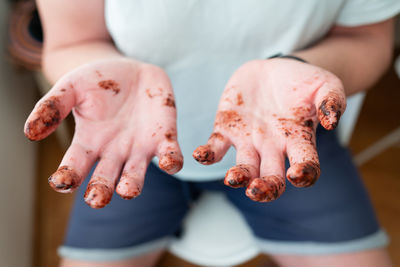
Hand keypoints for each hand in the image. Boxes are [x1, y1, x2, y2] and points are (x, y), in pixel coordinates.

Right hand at [25, 58, 182, 207]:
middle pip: (106, 178)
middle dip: (101, 190)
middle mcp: (114, 151)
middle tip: (97, 198)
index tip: (62, 182)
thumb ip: (53, 106)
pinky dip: (171, 162)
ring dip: (133, 185)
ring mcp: (139, 148)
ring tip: (127, 190)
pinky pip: (169, 156)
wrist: (131, 70)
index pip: (76, 165)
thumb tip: (30, 132)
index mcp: (89, 142)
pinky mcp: (163, 138)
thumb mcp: (72, 87)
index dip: (68, 175)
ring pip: (136, 175)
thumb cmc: (98, 81)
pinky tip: (169, 162)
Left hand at [193, 59, 345, 201]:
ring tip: (233, 178)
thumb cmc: (302, 81)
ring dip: (239, 177)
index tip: (297, 174)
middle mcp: (272, 147)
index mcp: (298, 139)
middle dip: (266, 188)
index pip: (305, 164)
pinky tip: (200, 155)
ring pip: (243, 168)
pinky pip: (215, 148)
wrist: (273, 69)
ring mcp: (248, 141)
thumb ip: (332, 101)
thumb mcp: (325, 84)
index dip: (303, 174)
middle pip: (270, 176)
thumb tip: (331, 122)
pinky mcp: (226, 130)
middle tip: (258, 189)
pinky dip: (207, 154)